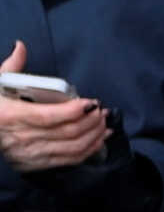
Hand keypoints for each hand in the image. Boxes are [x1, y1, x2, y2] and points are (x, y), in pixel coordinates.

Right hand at [0, 45, 105, 169]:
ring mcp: (31, 153)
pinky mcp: (38, 164)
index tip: (91, 102)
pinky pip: (70, 160)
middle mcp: (23, 137)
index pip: (48, 116)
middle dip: (91, 121)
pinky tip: (99, 139)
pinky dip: (89, 150)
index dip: (74, 110)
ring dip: (94, 135)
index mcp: (11, 115)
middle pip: (67, 132)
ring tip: (104, 123)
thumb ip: (12, 67)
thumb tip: (21, 46)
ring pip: (73, 147)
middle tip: (102, 110)